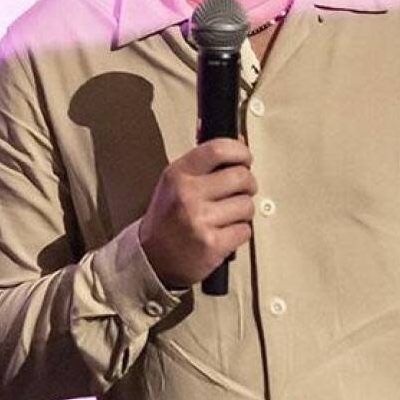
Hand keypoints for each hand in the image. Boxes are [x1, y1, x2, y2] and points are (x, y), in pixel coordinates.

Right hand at [138, 139, 256, 288]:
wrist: (150, 258)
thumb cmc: (168, 217)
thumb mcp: (176, 182)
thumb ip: (205, 163)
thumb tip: (239, 141)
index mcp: (178, 174)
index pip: (219, 149)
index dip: (240, 151)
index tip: (245, 158)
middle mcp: (188, 195)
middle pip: (241, 177)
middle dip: (248, 184)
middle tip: (241, 191)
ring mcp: (200, 220)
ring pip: (247, 205)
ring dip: (244, 211)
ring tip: (228, 216)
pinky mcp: (212, 244)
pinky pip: (245, 230)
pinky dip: (240, 232)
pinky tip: (225, 232)